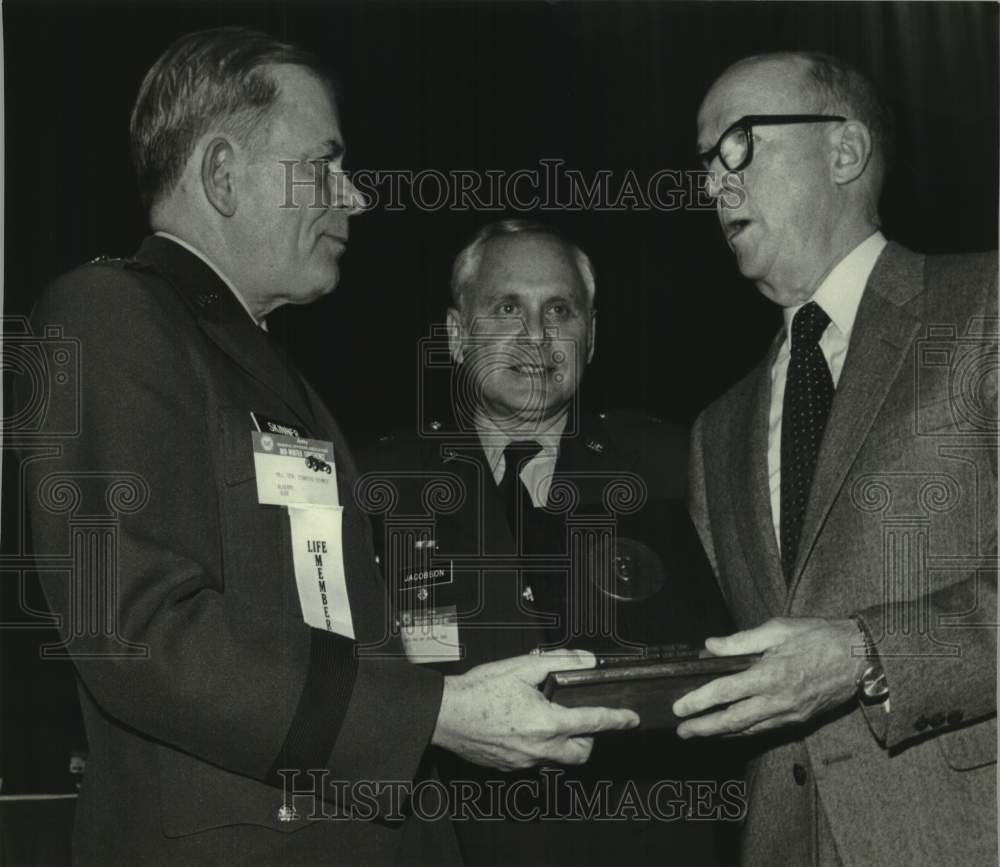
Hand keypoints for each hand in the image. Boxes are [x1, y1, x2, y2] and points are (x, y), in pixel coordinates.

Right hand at [431, 650, 639, 769]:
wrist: (444, 714)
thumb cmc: (478, 691)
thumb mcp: (521, 666)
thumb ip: (558, 662)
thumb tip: (586, 660)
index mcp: (547, 722)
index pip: (594, 723)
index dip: (617, 719)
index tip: (630, 719)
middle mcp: (540, 748)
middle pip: (582, 753)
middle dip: (589, 739)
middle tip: (581, 721)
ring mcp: (524, 762)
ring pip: (557, 759)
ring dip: (562, 744)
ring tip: (548, 723)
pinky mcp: (509, 767)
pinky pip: (534, 762)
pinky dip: (538, 748)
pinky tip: (522, 729)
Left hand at [673, 617, 865, 738]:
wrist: (860, 657)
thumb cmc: (819, 637)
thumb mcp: (778, 629)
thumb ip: (741, 641)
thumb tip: (711, 646)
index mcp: (771, 674)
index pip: (726, 692)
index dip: (699, 701)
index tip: (679, 707)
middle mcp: (779, 699)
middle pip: (733, 721)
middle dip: (704, 728)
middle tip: (681, 731)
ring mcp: (790, 713)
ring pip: (748, 730)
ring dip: (720, 733)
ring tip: (698, 733)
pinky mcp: (799, 720)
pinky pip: (765, 729)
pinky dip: (743, 732)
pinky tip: (730, 730)